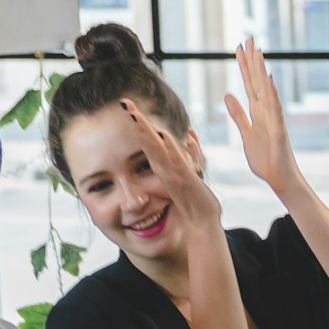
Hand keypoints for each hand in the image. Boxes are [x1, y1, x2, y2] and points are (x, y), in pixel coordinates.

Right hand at [124, 97, 222, 236]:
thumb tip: (191, 135)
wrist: (203, 226)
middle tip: (125, 102)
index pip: (152, 139)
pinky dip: (167, 148)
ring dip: (146, 130)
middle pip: (148, 140)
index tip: (131, 106)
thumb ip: (191, 153)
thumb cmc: (198, 201)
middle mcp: (166, 168)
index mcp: (167, 165)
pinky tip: (162, 134)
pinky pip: (174, 161)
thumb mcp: (194, 171)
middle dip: (137, 121)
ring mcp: (173, 174)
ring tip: (133, 112)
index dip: (142, 123)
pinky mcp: (184, 181)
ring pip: (156, 148)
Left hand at [223, 38, 299, 197]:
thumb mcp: (246, 134)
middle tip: (249, 39)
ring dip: (262, 73)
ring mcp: (274, 121)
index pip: (249, 85)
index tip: (238, 48)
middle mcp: (267, 112)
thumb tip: (227, 95)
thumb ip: (238, 115)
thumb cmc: (265, 158)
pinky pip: (275, 112)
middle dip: (252, 61)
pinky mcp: (279, 133)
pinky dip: (273, 97)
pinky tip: (270, 82)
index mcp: (258, 113)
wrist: (280, 179)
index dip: (244, 67)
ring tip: (258, 53)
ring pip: (267, 92)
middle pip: (258, 82)